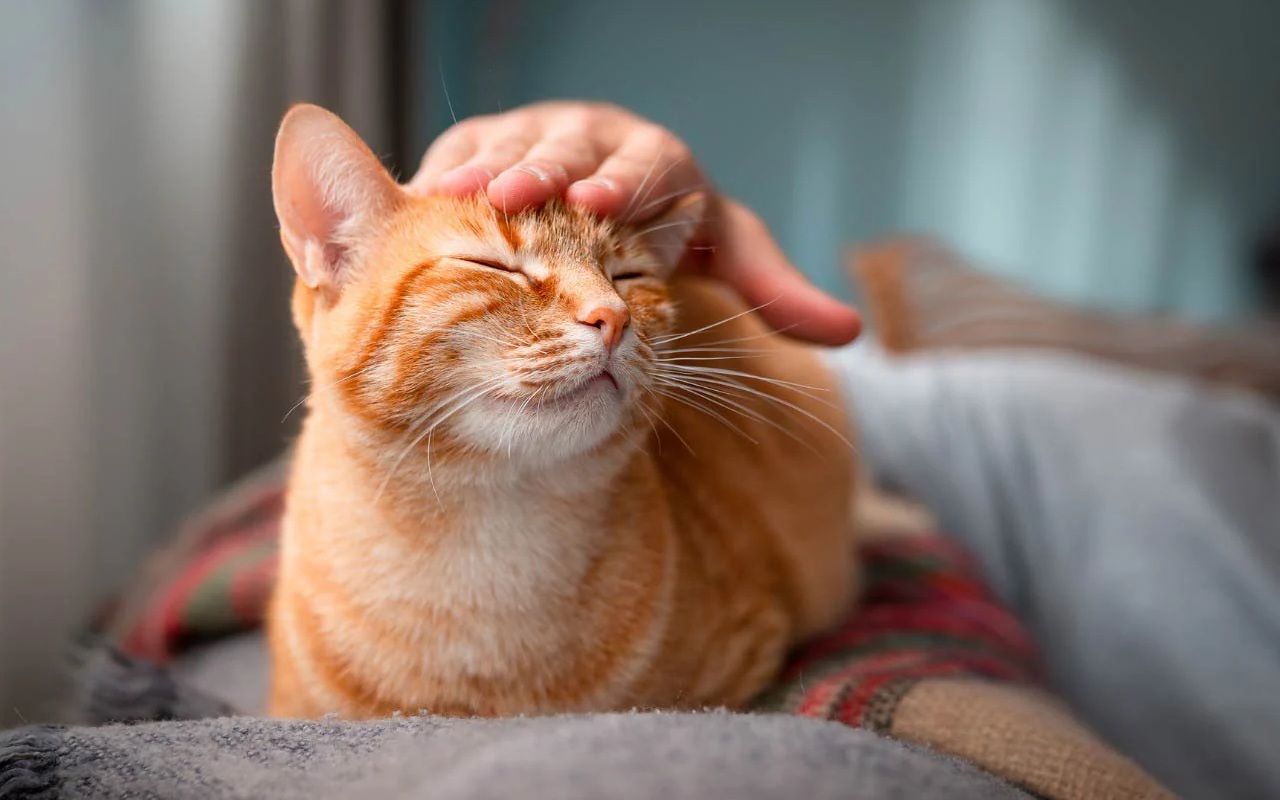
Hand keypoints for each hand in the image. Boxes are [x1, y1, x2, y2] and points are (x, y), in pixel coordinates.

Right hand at [408, 102, 860, 345]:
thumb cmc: (673, 225)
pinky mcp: (493, 142)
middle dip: (546, 167)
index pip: (647, 165)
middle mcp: (599, 139)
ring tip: (455, 192)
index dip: (625, 181)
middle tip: (518, 193)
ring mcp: (542, 135)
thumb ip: (773, 288)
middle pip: (573, 145)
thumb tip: (848, 333)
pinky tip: (418, 199)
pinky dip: (445, 174)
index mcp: (660, 160)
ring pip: (513, 143)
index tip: (605, 204)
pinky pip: (466, 151)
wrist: (616, 189)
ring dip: (485, 168)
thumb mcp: (727, 252)